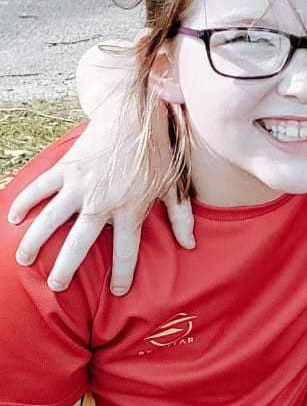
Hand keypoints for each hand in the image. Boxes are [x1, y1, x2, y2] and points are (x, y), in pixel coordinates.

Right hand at [7, 112, 192, 294]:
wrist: (134, 114)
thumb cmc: (157, 151)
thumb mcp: (174, 185)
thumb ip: (181, 216)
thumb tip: (190, 244)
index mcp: (130, 209)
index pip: (126, 250)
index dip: (123, 274)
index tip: (118, 291)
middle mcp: (101, 202)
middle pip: (79, 244)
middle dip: (66, 268)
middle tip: (57, 287)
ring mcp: (79, 185)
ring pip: (50, 220)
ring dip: (35, 242)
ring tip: (25, 260)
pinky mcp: (65, 168)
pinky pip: (39, 190)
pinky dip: (24, 204)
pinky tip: (14, 220)